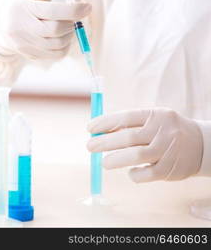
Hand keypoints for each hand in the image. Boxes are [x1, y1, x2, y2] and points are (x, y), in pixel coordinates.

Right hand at [0, 0, 91, 60]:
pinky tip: (63, 37)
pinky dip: (65, 46)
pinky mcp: (30, 55)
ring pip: (57, 45)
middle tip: (75, 18)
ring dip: (70, 35)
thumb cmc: (25, 0)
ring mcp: (24, 44)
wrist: (4, 22)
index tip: (87, 7)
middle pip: (55, 30)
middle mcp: (20, 28)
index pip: (51, 11)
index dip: (73, 10)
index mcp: (22, 7)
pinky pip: (55, 55)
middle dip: (72, 24)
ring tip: (69, 27)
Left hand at [87, 108, 203, 181]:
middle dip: (105, 142)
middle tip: (90, 146)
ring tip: (104, 163)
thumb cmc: (165, 130)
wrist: (202, 144)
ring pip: (136, 156)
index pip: (126, 117)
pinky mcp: (170, 169)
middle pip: (128, 137)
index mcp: (155, 115)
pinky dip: (134, 174)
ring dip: (115, 160)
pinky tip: (130, 172)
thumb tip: (98, 131)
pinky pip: (146, 174)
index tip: (89, 128)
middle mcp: (162, 131)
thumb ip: (129, 124)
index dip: (105, 122)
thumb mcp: (152, 120)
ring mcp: (167, 150)